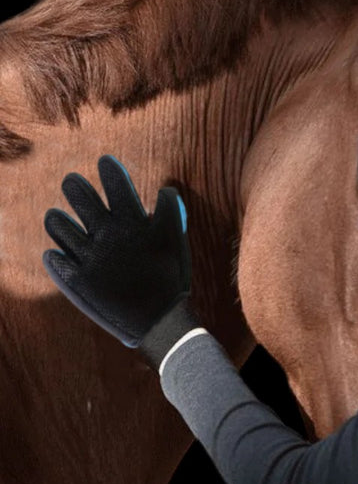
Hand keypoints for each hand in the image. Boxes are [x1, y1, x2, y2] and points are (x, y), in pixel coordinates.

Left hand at [43, 154, 201, 369]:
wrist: (160, 322)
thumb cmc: (171, 277)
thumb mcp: (176, 240)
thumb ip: (171, 211)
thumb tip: (166, 189)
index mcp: (132, 222)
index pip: (117, 182)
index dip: (109, 168)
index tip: (104, 161)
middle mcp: (107, 235)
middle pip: (80, 196)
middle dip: (75, 185)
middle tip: (71, 182)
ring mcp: (88, 258)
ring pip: (58, 225)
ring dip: (57, 219)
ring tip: (56, 217)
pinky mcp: (76, 281)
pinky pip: (54, 260)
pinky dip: (54, 255)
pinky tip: (56, 254)